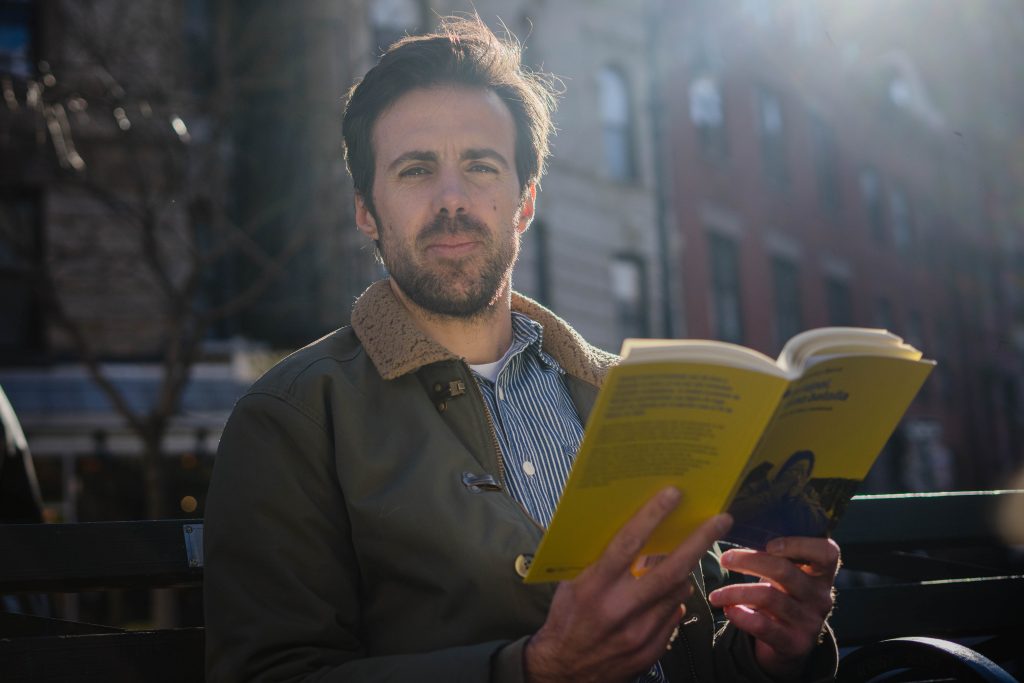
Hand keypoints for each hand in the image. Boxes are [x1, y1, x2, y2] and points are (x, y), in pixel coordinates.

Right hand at [525, 487, 731, 682]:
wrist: (564, 670)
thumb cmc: (566, 618)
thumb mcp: (572, 583)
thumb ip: (598, 559)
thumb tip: (631, 529)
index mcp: (595, 586)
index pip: (629, 544)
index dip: (652, 516)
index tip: (673, 494)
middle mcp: (619, 609)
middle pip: (670, 569)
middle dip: (699, 541)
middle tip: (721, 519)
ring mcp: (639, 633)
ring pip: (678, 592)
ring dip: (683, 572)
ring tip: (682, 560)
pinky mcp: (650, 650)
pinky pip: (673, 615)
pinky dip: (671, 601)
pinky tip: (662, 596)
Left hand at [708, 537, 839, 680]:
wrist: (788, 643)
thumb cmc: (784, 596)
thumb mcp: (787, 575)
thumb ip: (776, 555)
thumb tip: (735, 525)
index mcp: (822, 574)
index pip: (827, 552)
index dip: (799, 544)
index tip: (769, 544)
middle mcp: (821, 596)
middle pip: (785, 571)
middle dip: (749, 561)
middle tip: (725, 558)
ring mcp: (810, 622)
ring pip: (768, 597)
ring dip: (735, 592)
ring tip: (715, 594)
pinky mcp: (795, 643)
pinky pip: (764, 626)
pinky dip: (741, 616)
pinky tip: (727, 609)